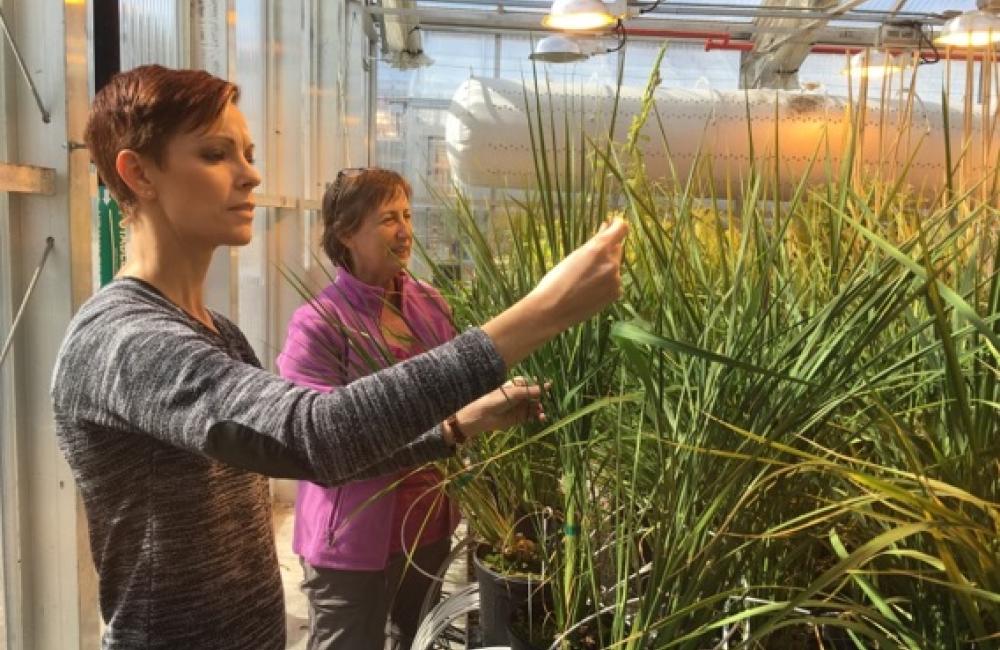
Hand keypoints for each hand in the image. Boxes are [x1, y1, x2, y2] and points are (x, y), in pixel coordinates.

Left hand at [449, 377, 549, 441]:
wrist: (483, 416)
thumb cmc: (496, 399)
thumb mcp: (514, 393)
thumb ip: (530, 391)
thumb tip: (546, 387)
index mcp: (516, 385)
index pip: (531, 383)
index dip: (540, 385)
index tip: (549, 386)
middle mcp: (520, 395)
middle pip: (535, 395)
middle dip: (542, 397)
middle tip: (548, 399)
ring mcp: (520, 407)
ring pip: (535, 406)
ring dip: (540, 408)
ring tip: (541, 411)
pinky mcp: (520, 417)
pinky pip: (532, 416)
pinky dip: (538, 416)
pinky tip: (541, 417)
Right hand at [482, 219, 627, 367]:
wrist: (552, 310)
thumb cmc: (556, 280)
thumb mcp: (574, 255)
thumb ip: (595, 243)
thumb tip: (608, 228)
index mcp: (598, 248)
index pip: (621, 228)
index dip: (617, 225)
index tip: (612, 225)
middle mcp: (611, 262)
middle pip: (617, 248)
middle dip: (607, 249)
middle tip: (589, 257)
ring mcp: (615, 279)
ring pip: (615, 266)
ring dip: (605, 267)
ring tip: (584, 279)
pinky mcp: (615, 293)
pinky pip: (614, 281)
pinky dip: (606, 282)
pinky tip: (589, 289)